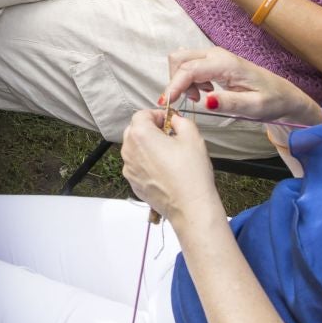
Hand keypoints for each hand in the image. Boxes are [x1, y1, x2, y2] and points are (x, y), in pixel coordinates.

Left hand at [120, 109, 219, 227]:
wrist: (190, 208)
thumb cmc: (192, 173)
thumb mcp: (193, 137)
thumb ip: (181, 121)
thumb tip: (175, 120)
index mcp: (140, 135)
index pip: (142, 114)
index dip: (157, 115)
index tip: (171, 122)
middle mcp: (128, 150)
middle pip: (135, 130)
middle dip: (151, 129)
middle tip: (171, 137)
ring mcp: (129, 168)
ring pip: (135, 148)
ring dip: (148, 146)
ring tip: (170, 155)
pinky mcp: (133, 183)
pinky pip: (137, 165)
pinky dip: (147, 163)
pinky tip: (165, 171)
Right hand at [160, 47, 321, 128]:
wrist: (283, 94)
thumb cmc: (272, 101)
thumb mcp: (255, 107)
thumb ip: (230, 103)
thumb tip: (206, 101)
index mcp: (225, 63)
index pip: (188, 69)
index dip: (174, 85)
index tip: (166, 104)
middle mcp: (216, 54)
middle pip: (179, 59)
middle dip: (175, 81)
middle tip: (190, 101)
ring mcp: (214, 55)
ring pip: (182, 61)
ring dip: (182, 80)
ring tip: (200, 98)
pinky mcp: (213, 61)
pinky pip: (189, 65)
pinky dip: (188, 79)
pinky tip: (205, 93)